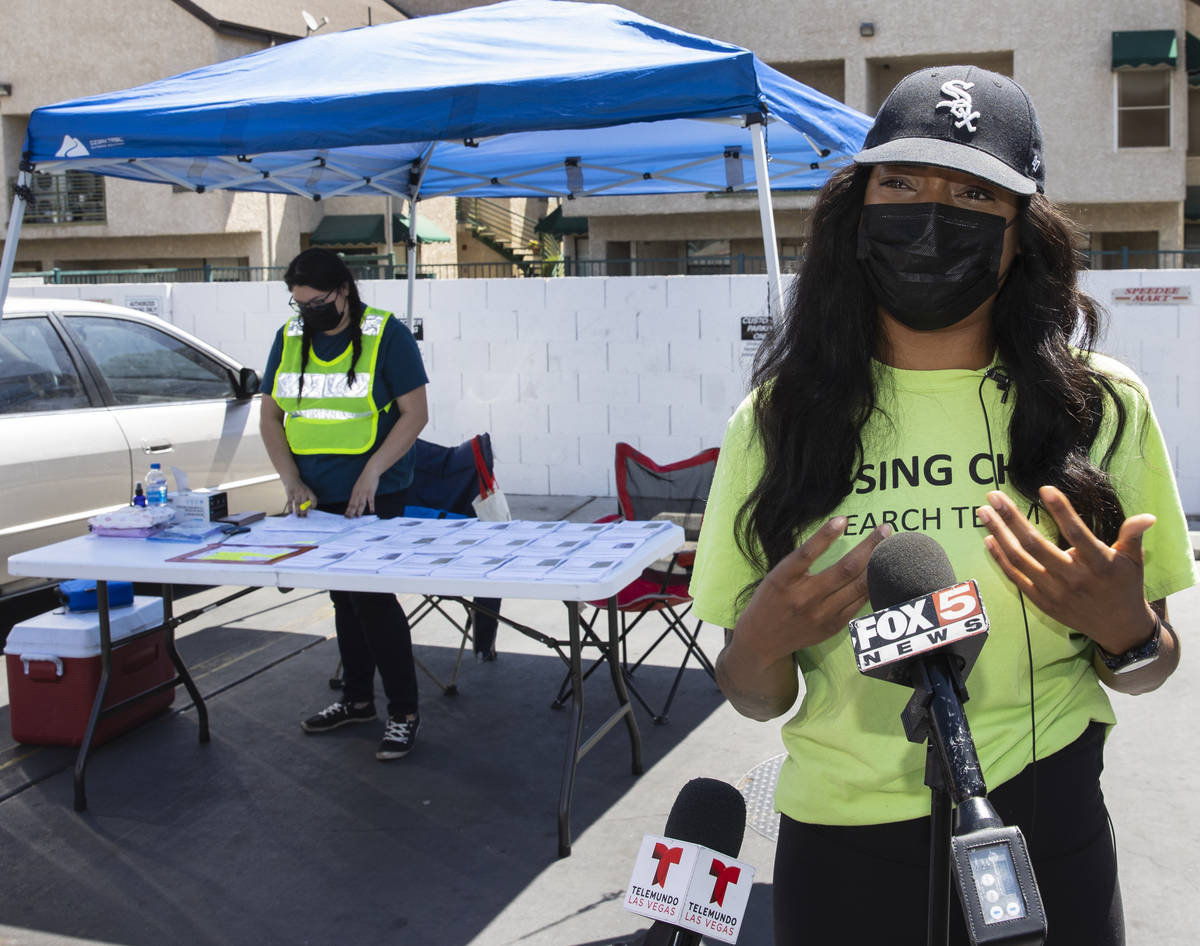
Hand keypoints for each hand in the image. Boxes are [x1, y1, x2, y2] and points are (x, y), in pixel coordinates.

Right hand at [283, 479, 316, 516]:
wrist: (291, 479)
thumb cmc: (300, 487)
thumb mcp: (306, 490)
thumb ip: (308, 498)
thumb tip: (309, 509)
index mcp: (309, 491)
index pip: (314, 499)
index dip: (313, 505)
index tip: (311, 510)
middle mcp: (303, 492)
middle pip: (305, 503)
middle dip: (304, 511)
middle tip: (304, 518)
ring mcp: (296, 493)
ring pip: (297, 504)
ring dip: (298, 511)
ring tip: (298, 517)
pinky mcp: (290, 493)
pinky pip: (290, 502)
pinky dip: (290, 508)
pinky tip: (291, 513)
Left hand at [344, 466, 380, 517]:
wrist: (370, 472)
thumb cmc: (364, 479)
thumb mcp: (357, 486)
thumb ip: (356, 494)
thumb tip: (354, 501)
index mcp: (354, 492)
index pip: (350, 503)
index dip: (348, 510)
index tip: (346, 515)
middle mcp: (358, 493)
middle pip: (354, 504)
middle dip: (351, 512)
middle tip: (349, 518)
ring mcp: (364, 493)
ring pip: (361, 504)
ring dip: (359, 510)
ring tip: (358, 516)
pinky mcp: (370, 492)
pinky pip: (371, 501)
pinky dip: (371, 506)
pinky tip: (371, 511)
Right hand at [733, 517, 892, 664]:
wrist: (762, 640)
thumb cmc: (769, 600)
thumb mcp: (776, 576)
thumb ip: (801, 562)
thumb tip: (835, 538)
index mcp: (783, 579)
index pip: (807, 553)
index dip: (825, 535)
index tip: (843, 519)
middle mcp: (803, 597)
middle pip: (844, 569)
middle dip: (869, 546)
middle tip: (884, 529)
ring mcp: (821, 614)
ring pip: (858, 586)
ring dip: (877, 565)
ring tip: (889, 548)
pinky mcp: (832, 626)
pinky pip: (859, 603)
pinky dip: (871, 586)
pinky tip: (881, 572)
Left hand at [977, 485, 1156, 653]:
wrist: (1118, 628)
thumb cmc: (1125, 586)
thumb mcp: (1133, 561)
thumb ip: (1133, 536)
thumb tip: (1148, 516)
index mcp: (1099, 564)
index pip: (1077, 534)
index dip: (1061, 511)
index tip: (1045, 489)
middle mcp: (1074, 578)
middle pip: (1036, 545)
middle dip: (1012, 518)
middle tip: (994, 495)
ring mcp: (1055, 592)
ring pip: (1020, 559)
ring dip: (999, 533)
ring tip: (984, 511)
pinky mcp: (1042, 602)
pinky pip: (1015, 577)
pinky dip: (1000, 558)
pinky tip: (989, 538)